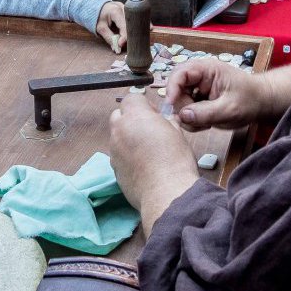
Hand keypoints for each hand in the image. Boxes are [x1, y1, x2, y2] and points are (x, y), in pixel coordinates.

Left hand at [96, 1, 126, 52]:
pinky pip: (129, 21)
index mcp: (116, 11)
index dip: (124, 37)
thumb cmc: (95, 17)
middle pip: (130, 24)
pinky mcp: (126, 10)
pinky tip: (123, 34)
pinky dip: (126, 29)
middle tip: (122, 44)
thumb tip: (117, 48)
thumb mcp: (100, 28)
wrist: (92, 7)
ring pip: (131, 23)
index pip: (124, 26)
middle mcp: (123, 8)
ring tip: (122, 40)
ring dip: (127, 32)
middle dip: (127, 36)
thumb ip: (109, 38)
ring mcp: (125, 8)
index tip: (120, 45)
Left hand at [109, 94, 199, 235]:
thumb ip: (166, 122)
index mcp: (135, 116)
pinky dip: (127, 156)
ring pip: (116, 137)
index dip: (144, 105)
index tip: (155, 116)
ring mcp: (113, 151)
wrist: (166, 192)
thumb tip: (164, 120)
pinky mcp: (114, 169)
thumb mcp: (177, 133)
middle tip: (149, 131)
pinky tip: (142, 167)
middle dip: (130, 119)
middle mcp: (119, 131)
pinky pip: (118, 155)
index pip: (131, 98)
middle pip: (118, 115)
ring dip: (127, 138)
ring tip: (147, 151)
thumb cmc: (175, 159)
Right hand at [166, 59, 268, 131]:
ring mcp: (197, 88)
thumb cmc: (250, 100)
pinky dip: (192, 120)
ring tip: (207, 122)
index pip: (180, 73)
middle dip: (183, 108)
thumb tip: (182, 115)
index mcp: (207, 69)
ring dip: (188, 116)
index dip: (172, 89)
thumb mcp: (230, 109)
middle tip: (198, 120)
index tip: (171, 106)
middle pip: (176, 90)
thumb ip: (206, 112)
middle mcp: (199, 76)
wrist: (262, 103)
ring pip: (179, 102)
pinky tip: (206, 122)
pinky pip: (185, 111)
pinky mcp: (198, 100)